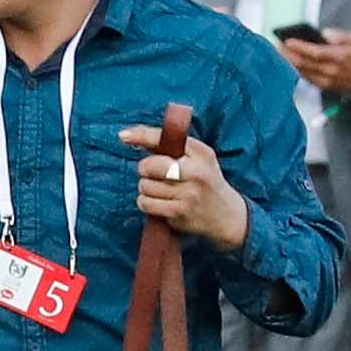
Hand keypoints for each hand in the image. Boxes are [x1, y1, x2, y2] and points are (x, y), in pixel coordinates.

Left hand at [120, 127, 250, 249]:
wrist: (226, 215)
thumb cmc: (205, 181)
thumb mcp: (197, 158)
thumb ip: (167, 146)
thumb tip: (129, 135)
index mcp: (201, 153)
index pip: (165, 140)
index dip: (141, 136)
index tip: (124, 135)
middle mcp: (196, 172)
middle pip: (150, 165)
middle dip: (145, 169)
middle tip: (152, 173)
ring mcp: (188, 194)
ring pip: (145, 186)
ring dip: (146, 188)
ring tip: (159, 189)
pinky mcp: (179, 213)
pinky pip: (147, 204)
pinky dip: (146, 202)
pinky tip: (156, 201)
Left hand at [283, 30, 350, 95]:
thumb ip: (339, 35)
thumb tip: (323, 34)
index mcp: (339, 57)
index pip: (315, 52)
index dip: (299, 47)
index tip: (287, 40)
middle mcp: (330, 71)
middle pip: (304, 63)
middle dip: (289, 54)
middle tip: (277, 45)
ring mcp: (325, 81)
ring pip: (302, 71)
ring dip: (289, 62)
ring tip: (280, 51)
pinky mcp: (323, 86)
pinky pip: (305, 77)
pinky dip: (296, 69)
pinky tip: (289, 61)